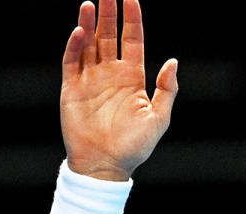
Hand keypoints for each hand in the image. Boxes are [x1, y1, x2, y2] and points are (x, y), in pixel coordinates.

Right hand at [60, 0, 177, 180]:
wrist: (107, 166)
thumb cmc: (135, 146)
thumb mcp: (160, 118)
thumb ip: (167, 89)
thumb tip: (173, 62)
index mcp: (132, 78)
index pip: (132, 41)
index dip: (132, 20)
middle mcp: (110, 75)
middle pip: (109, 36)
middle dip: (109, 14)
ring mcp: (90, 80)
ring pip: (89, 44)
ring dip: (89, 24)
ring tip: (91, 3)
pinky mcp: (72, 90)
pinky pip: (72, 62)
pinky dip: (75, 46)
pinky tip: (80, 31)